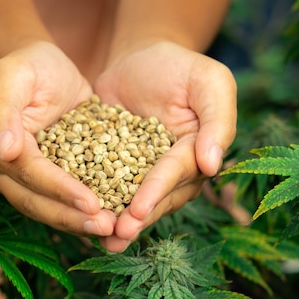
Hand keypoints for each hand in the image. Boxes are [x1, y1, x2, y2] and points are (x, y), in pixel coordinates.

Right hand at [0, 41, 116, 240]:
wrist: (46, 68)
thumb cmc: (28, 66)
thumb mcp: (13, 77)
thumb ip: (3, 112)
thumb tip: (4, 152)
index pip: (32, 176)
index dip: (61, 191)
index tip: (91, 203)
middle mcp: (9, 173)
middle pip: (40, 203)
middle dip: (73, 218)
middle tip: (108, 228)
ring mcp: (30, 180)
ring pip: (53, 210)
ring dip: (82, 223)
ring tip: (115, 231)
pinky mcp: (53, 179)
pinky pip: (69, 201)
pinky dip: (89, 213)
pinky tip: (116, 221)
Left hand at [94, 41, 236, 251]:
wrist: (139, 58)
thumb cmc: (179, 66)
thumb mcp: (209, 80)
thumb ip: (218, 120)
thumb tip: (212, 165)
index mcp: (198, 153)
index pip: (176, 174)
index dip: (156, 192)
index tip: (137, 210)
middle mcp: (174, 171)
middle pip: (156, 197)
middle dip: (136, 217)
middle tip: (115, 235)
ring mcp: (144, 172)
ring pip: (133, 200)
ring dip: (118, 221)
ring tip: (100, 239)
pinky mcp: (116, 168)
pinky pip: (107, 187)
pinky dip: (97, 202)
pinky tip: (80, 219)